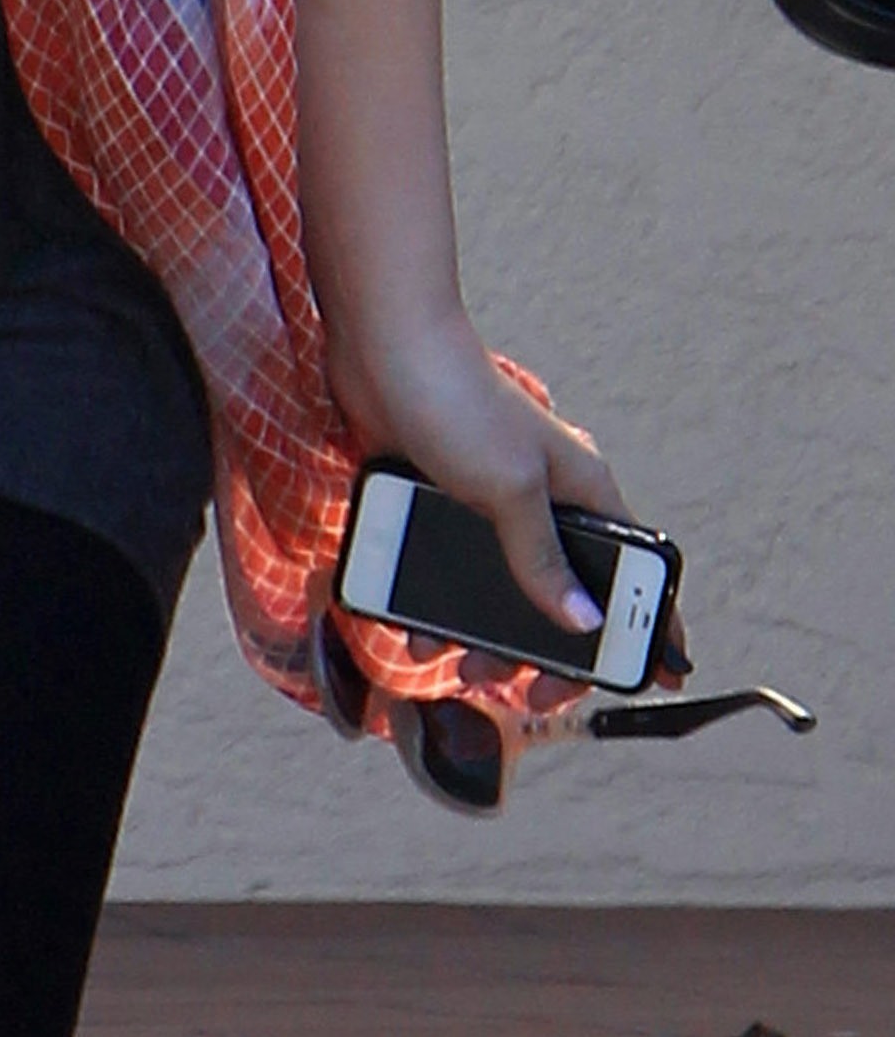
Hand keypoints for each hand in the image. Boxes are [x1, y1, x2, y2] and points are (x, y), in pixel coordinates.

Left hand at [326, 303, 628, 651]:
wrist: (381, 344)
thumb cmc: (456, 397)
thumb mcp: (510, 486)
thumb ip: (542, 556)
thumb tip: (582, 621)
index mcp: (583, 494)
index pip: (632, 573)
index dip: (648, 627)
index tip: (654, 680)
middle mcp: (543, 503)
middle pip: (562, 600)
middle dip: (541, 654)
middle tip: (517, 691)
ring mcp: (490, 504)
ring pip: (499, 595)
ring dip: (478, 638)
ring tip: (448, 663)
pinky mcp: (441, 502)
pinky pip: (446, 573)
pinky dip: (433, 607)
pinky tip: (412, 630)